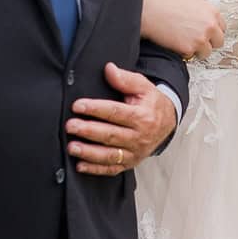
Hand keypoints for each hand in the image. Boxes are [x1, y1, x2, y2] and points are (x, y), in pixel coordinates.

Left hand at [67, 62, 177, 176]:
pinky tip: (80, 166)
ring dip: (89, 153)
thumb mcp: (143, 86)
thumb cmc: (151, 103)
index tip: (77, 105)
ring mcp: (135, 152)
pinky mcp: (130, 163)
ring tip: (72, 147)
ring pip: (110, 155)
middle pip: (111, 135)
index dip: (96, 109)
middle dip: (88, 131)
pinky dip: (95, 169)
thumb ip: (125, 79)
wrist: (168, 122)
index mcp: (142, 117)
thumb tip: (108, 69)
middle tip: (70, 126)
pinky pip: (112, 169)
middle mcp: (139, 137)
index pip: (116, 112)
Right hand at [142, 0, 225, 59]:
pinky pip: (191, 56)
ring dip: (197, 50)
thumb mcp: (190, 1)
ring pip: (206, 52)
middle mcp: (210, 25)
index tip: (205, 34)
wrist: (149, 9)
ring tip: (183, 42)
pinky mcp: (189, 48)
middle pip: (219, 42)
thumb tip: (204, 22)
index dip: (212, 32)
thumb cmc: (164, 2)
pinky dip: (183, 53)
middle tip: (195, 41)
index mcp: (211, 11)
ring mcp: (201, 38)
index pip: (222, 28)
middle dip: (208, 42)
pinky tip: (175, 43)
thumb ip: (202, 13)